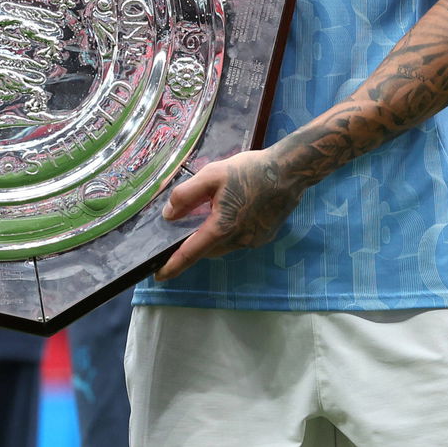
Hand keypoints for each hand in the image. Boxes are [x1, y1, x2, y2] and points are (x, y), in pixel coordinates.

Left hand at [155, 148, 302, 280]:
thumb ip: (186, 195)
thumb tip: (169, 215)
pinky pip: (239, 240)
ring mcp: (253, 241)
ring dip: (213, 237)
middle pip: (207, 249)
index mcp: (222, 227)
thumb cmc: (249, 170)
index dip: (173, 265)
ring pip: (223, 245)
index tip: (158, 276)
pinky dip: (229, 232)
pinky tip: (233, 211)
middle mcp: (238, 240)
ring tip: (211, 214)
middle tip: (184, 230)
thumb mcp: (211, 174)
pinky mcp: (264, 237)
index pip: (191, 252)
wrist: (289, 172)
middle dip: (194, 244)